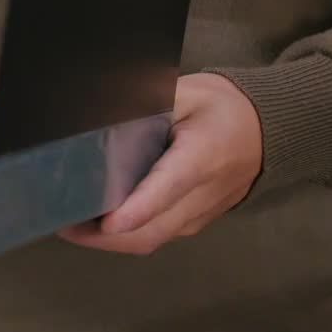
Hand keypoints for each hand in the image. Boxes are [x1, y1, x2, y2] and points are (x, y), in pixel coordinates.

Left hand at [61, 74, 262, 255]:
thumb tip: (103, 110)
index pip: (167, 189)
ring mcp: (198, 216)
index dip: (135, 209)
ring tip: (70, 223)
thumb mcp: (190, 91)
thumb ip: (148, 100)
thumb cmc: (224, 107)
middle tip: (62, 222)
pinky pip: (157, 235)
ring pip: (152, 239)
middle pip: (151, 230)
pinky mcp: (193, 223)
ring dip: (110, 241)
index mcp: (203, 157)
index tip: (105, 221)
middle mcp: (201, 196)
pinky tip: (98, 220)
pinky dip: (126, 236)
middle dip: (104, 237)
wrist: (270, 131)